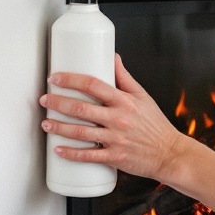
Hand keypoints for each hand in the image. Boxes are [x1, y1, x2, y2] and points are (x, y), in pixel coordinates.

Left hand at [40, 55, 183, 180]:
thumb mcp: (143, 96)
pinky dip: (71, 153)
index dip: (70, 79)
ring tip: (45, 123)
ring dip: (59, 127)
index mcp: (124, 101)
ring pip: (81, 132)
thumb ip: (125, 77)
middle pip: (81, 108)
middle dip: (58, 103)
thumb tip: (113, 56)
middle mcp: (118, 119)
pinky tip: (58, 149)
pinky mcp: (114, 157)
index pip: (92, 84)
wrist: (169, 153)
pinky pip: (88, 156)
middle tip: (44, 99)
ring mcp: (115, 139)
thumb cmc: (155, 125)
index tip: (55, 78)